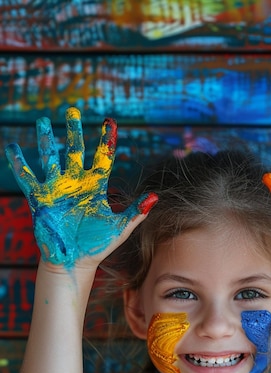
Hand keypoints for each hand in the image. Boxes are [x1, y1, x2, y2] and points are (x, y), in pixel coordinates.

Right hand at [5, 108, 156, 268]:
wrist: (74, 262)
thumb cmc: (98, 246)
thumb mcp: (120, 228)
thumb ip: (136, 212)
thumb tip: (154, 197)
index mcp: (96, 187)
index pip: (103, 157)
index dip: (106, 140)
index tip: (110, 121)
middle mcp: (76, 183)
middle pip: (75, 150)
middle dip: (74, 130)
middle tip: (72, 110)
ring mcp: (58, 189)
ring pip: (50, 158)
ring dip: (47, 140)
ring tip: (42, 121)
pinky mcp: (41, 199)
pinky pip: (27, 178)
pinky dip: (19, 164)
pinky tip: (11, 148)